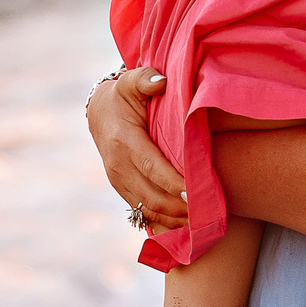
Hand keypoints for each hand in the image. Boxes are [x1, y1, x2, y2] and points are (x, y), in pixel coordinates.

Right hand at [87, 69, 187, 227]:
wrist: (98, 112)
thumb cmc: (122, 96)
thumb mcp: (130, 81)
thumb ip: (144, 78)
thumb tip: (160, 81)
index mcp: (123, 142)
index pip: (152, 168)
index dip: (174, 183)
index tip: (195, 193)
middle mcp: (117, 167)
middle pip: (151, 196)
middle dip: (179, 208)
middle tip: (207, 212)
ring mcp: (118, 182)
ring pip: (146, 209)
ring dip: (173, 219)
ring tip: (200, 223)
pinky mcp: (122, 190)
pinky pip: (141, 212)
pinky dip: (162, 223)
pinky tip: (183, 228)